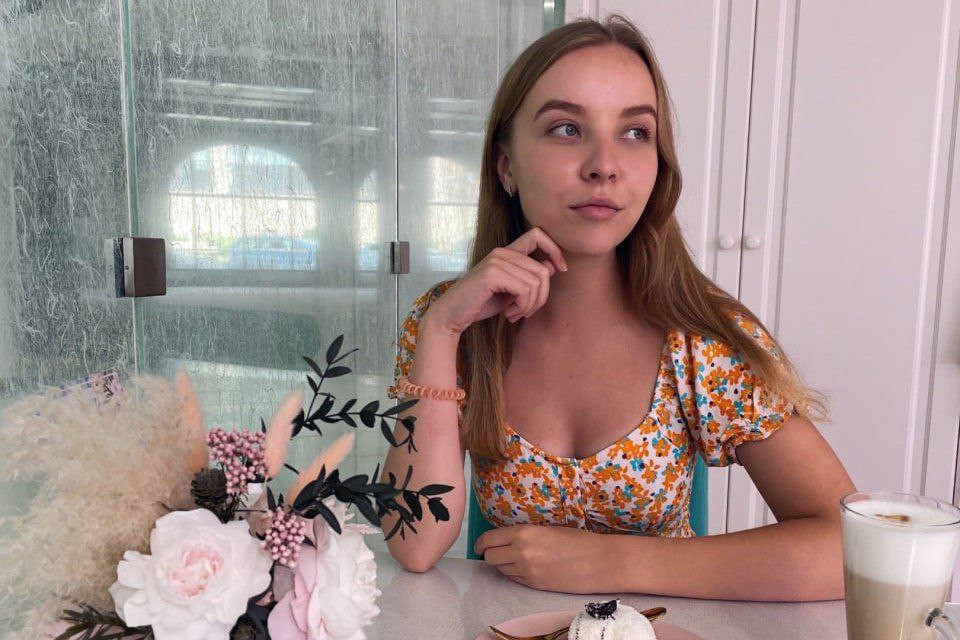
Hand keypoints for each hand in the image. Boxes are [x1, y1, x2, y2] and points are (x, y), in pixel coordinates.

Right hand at [423, 227, 566, 335]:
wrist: (452, 315)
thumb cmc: (481, 303)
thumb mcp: (511, 290)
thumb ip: (529, 277)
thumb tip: (554, 266)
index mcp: (506, 252)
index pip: (538, 234)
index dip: (555, 249)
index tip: (561, 268)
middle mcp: (502, 252)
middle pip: (543, 270)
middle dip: (541, 297)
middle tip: (525, 312)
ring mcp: (496, 261)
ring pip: (537, 282)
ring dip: (530, 305)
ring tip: (515, 314)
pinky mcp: (492, 274)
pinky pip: (525, 290)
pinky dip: (522, 307)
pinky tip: (509, 314)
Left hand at [474, 524, 612, 592]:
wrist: (598, 562)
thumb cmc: (577, 540)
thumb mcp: (547, 529)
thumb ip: (524, 534)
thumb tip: (506, 539)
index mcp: (523, 533)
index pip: (488, 540)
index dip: (481, 544)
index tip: (481, 545)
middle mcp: (520, 553)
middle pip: (489, 558)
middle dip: (490, 554)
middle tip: (497, 552)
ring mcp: (527, 572)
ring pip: (500, 570)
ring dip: (503, 565)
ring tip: (515, 559)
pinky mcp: (534, 585)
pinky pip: (514, 579)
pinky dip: (514, 574)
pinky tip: (527, 568)